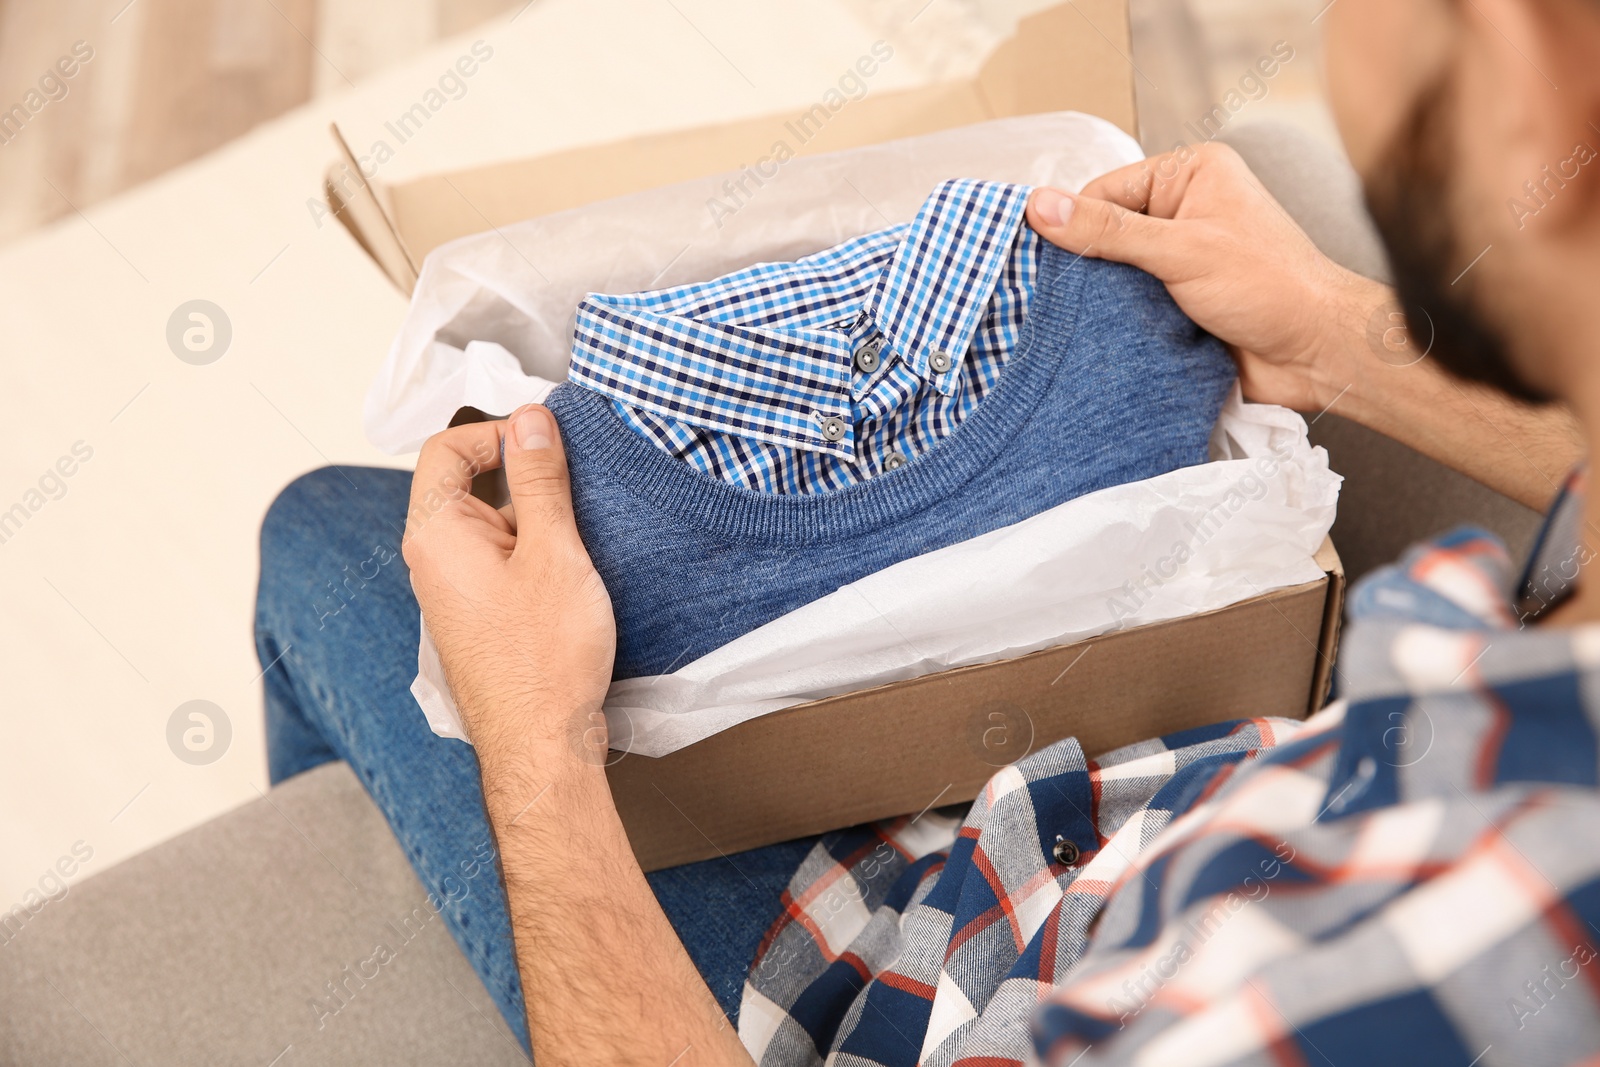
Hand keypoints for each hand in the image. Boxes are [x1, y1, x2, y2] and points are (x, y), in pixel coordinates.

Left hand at [401, 404, 615, 758]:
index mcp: (436, 532)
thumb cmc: (544, 657)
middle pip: (467, 482)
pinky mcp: (477, 615)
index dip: (498, 431)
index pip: (448, 447)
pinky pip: (498, 559)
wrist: (541, 743)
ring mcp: (453, 589)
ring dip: (533, 515)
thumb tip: (529, 420)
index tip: (547, 439)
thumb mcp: (553, 550)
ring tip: (579, 532)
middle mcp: (432, 558)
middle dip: (521, 473)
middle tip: (574, 484)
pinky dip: (532, 549)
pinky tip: (570, 569)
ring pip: (488, 523)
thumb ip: (539, 478)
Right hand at [1026, 142, 1383, 414]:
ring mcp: (1181, 260)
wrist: (1317, 354)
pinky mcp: (1178, 303)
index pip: (1104, 191)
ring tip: (1084, 323)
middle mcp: (1185, 210)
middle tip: (1061, 300)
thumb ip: (1108, 231)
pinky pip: (1128, 309)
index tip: (1043, 262)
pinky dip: (1116, 325)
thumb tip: (1038, 206)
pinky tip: (1101, 341)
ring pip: (1113, 276)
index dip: (1074, 224)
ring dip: (1102, 302)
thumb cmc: (1270, 287)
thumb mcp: (1181, 250)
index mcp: (1191, 174)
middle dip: (1087, 268)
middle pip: (1105, 233)